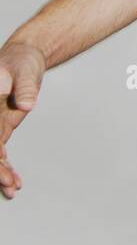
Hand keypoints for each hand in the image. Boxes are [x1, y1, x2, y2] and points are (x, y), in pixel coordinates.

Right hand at [0, 40, 45, 199]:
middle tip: (8, 183)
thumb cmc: (21, 60)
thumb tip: (26, 104)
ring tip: (13, 188)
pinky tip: (14, 181)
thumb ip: (25, 87)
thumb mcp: (24, 70)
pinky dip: (6, 166)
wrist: (25, 57)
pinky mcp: (0, 127)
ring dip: (0, 171)